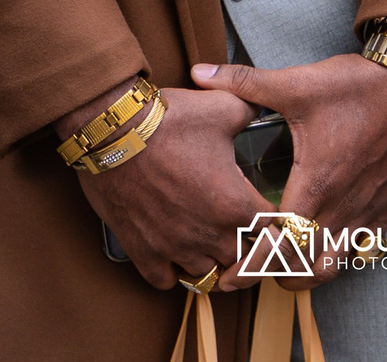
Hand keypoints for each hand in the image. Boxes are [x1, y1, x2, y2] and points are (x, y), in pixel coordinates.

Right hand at [57, 79, 259, 291]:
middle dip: (243, 243)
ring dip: (209, 258)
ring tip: (205, 238)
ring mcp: (176, 248)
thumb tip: (259, 106)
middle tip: (235, 224)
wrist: (113, 132)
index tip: (261, 210)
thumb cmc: (169, 121)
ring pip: (206, 274)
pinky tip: (172, 251)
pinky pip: (166, 281)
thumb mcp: (222, 108)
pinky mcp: (144, 252)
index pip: (273, 232)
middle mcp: (210, 235)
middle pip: (243, 259)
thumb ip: (250, 112)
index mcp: (235, 205)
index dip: (271, 221)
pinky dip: (172, 270)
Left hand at [194, 54, 386, 286]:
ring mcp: (365, 211)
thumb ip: (243, 82)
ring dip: (304, 273)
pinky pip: (361, 251)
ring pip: (332, 266)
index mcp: (315, 183)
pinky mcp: (384, 208)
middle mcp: (341, 206)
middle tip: (244, 271)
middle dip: (270, 274)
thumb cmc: (357, 86)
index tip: (229, 274)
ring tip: (282, 268)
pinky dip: (338, 257)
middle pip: (301, 265)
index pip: (279, 244)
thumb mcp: (296, 83)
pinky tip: (322, 247)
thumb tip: (199, 73)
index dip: (251, 264)